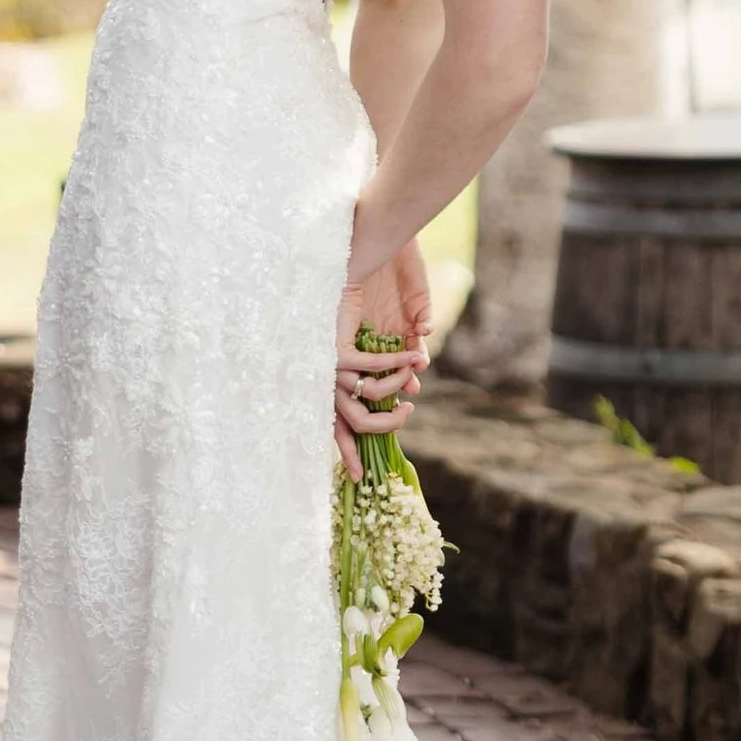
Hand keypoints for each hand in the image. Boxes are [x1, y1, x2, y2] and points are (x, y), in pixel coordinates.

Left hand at [333, 255, 425, 477]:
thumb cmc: (366, 298)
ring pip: (368, 398)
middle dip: (385, 427)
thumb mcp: (378, 343)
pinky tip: (412, 354)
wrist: (350, 262)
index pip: (335, 426)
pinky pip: (373, 370)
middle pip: (353, 422)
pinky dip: (397, 365)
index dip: (347, 452)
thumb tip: (409, 391)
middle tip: (408, 413)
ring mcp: (329, 365)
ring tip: (413, 376)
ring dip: (397, 389)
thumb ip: (389, 369)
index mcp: (331, 383)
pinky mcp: (337, 348)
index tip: (359, 478)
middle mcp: (326, 379)